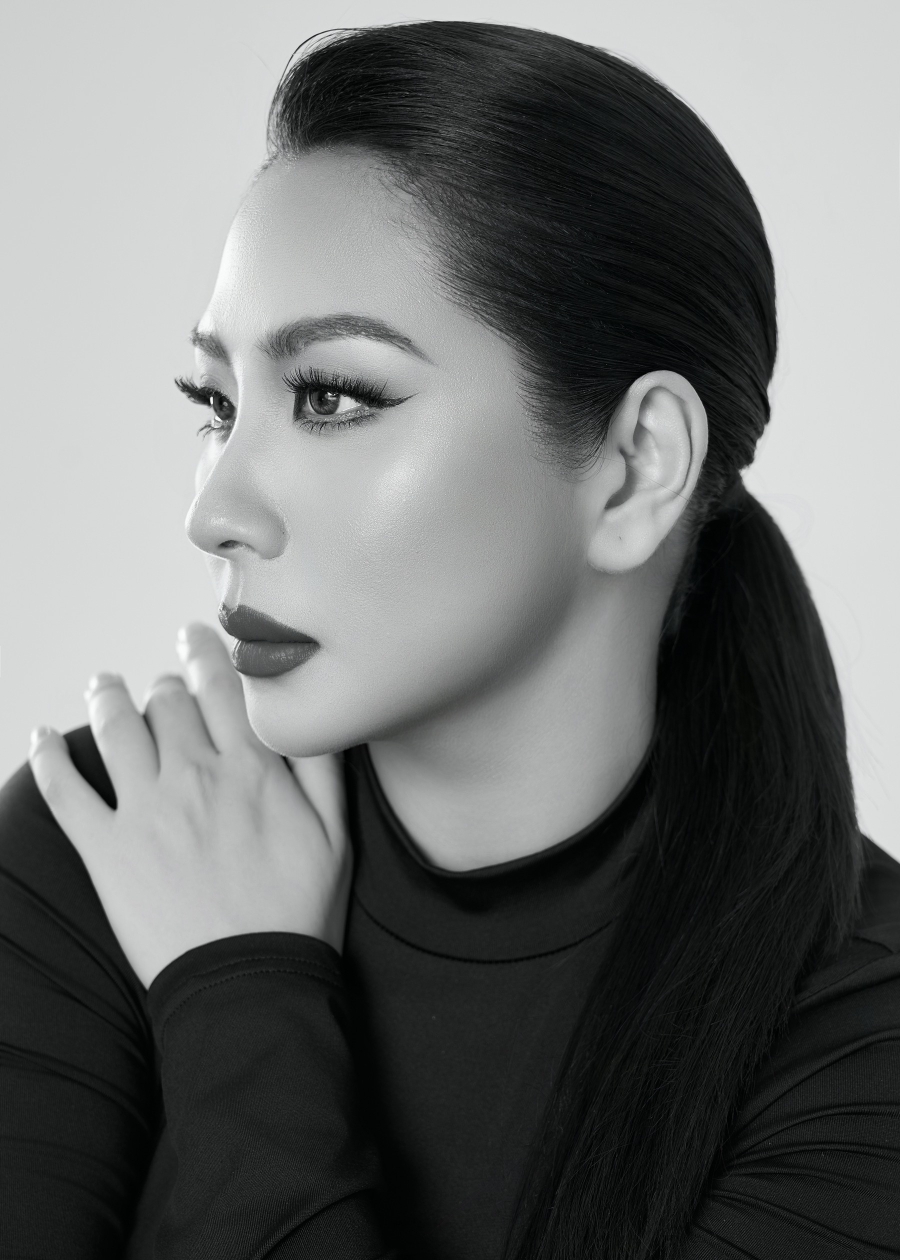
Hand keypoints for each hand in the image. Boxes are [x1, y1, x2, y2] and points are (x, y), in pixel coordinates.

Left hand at [27, 623, 351, 988]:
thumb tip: (312, 714)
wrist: (248, 984)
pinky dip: (48, 756)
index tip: (198, 636)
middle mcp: (193, 776)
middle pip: (167, 703)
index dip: (208, 653)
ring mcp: (144, 810)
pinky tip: (41, 736)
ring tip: (103, 684)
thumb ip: (321, 767)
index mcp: (250, 768)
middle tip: (163, 683)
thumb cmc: (298, 913)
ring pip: (116, 729)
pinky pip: (65, 790)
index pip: (223, 688)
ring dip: (106, 698)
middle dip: (164, 684)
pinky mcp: (106, 849)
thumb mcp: (336, 835)